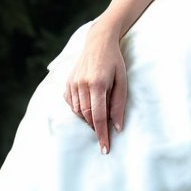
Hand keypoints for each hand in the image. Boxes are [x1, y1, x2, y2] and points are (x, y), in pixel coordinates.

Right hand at [63, 18, 127, 153]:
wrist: (98, 42)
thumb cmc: (114, 62)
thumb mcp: (122, 81)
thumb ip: (119, 104)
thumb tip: (117, 127)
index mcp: (98, 84)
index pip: (99, 116)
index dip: (101, 134)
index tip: (105, 149)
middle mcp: (82, 84)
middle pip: (87, 116)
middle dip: (95, 128)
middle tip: (104, 134)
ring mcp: (72, 83)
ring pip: (78, 111)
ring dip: (88, 118)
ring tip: (98, 116)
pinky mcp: (67, 82)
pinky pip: (71, 103)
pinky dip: (79, 109)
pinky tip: (88, 106)